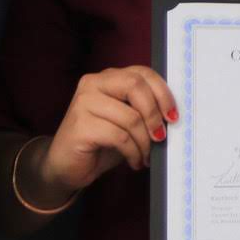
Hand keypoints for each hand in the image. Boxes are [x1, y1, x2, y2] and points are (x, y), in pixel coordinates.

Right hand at [36, 66, 177, 198]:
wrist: (65, 166)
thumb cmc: (100, 143)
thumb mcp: (125, 122)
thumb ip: (142, 110)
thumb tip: (172, 116)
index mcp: (107, 78)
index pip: (141, 73)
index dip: (162, 93)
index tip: (173, 116)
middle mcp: (93, 84)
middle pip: (135, 86)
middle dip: (154, 114)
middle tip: (161, 137)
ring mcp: (84, 103)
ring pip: (130, 117)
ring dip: (144, 142)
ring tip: (146, 156)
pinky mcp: (80, 126)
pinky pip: (119, 137)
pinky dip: (133, 152)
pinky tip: (134, 162)